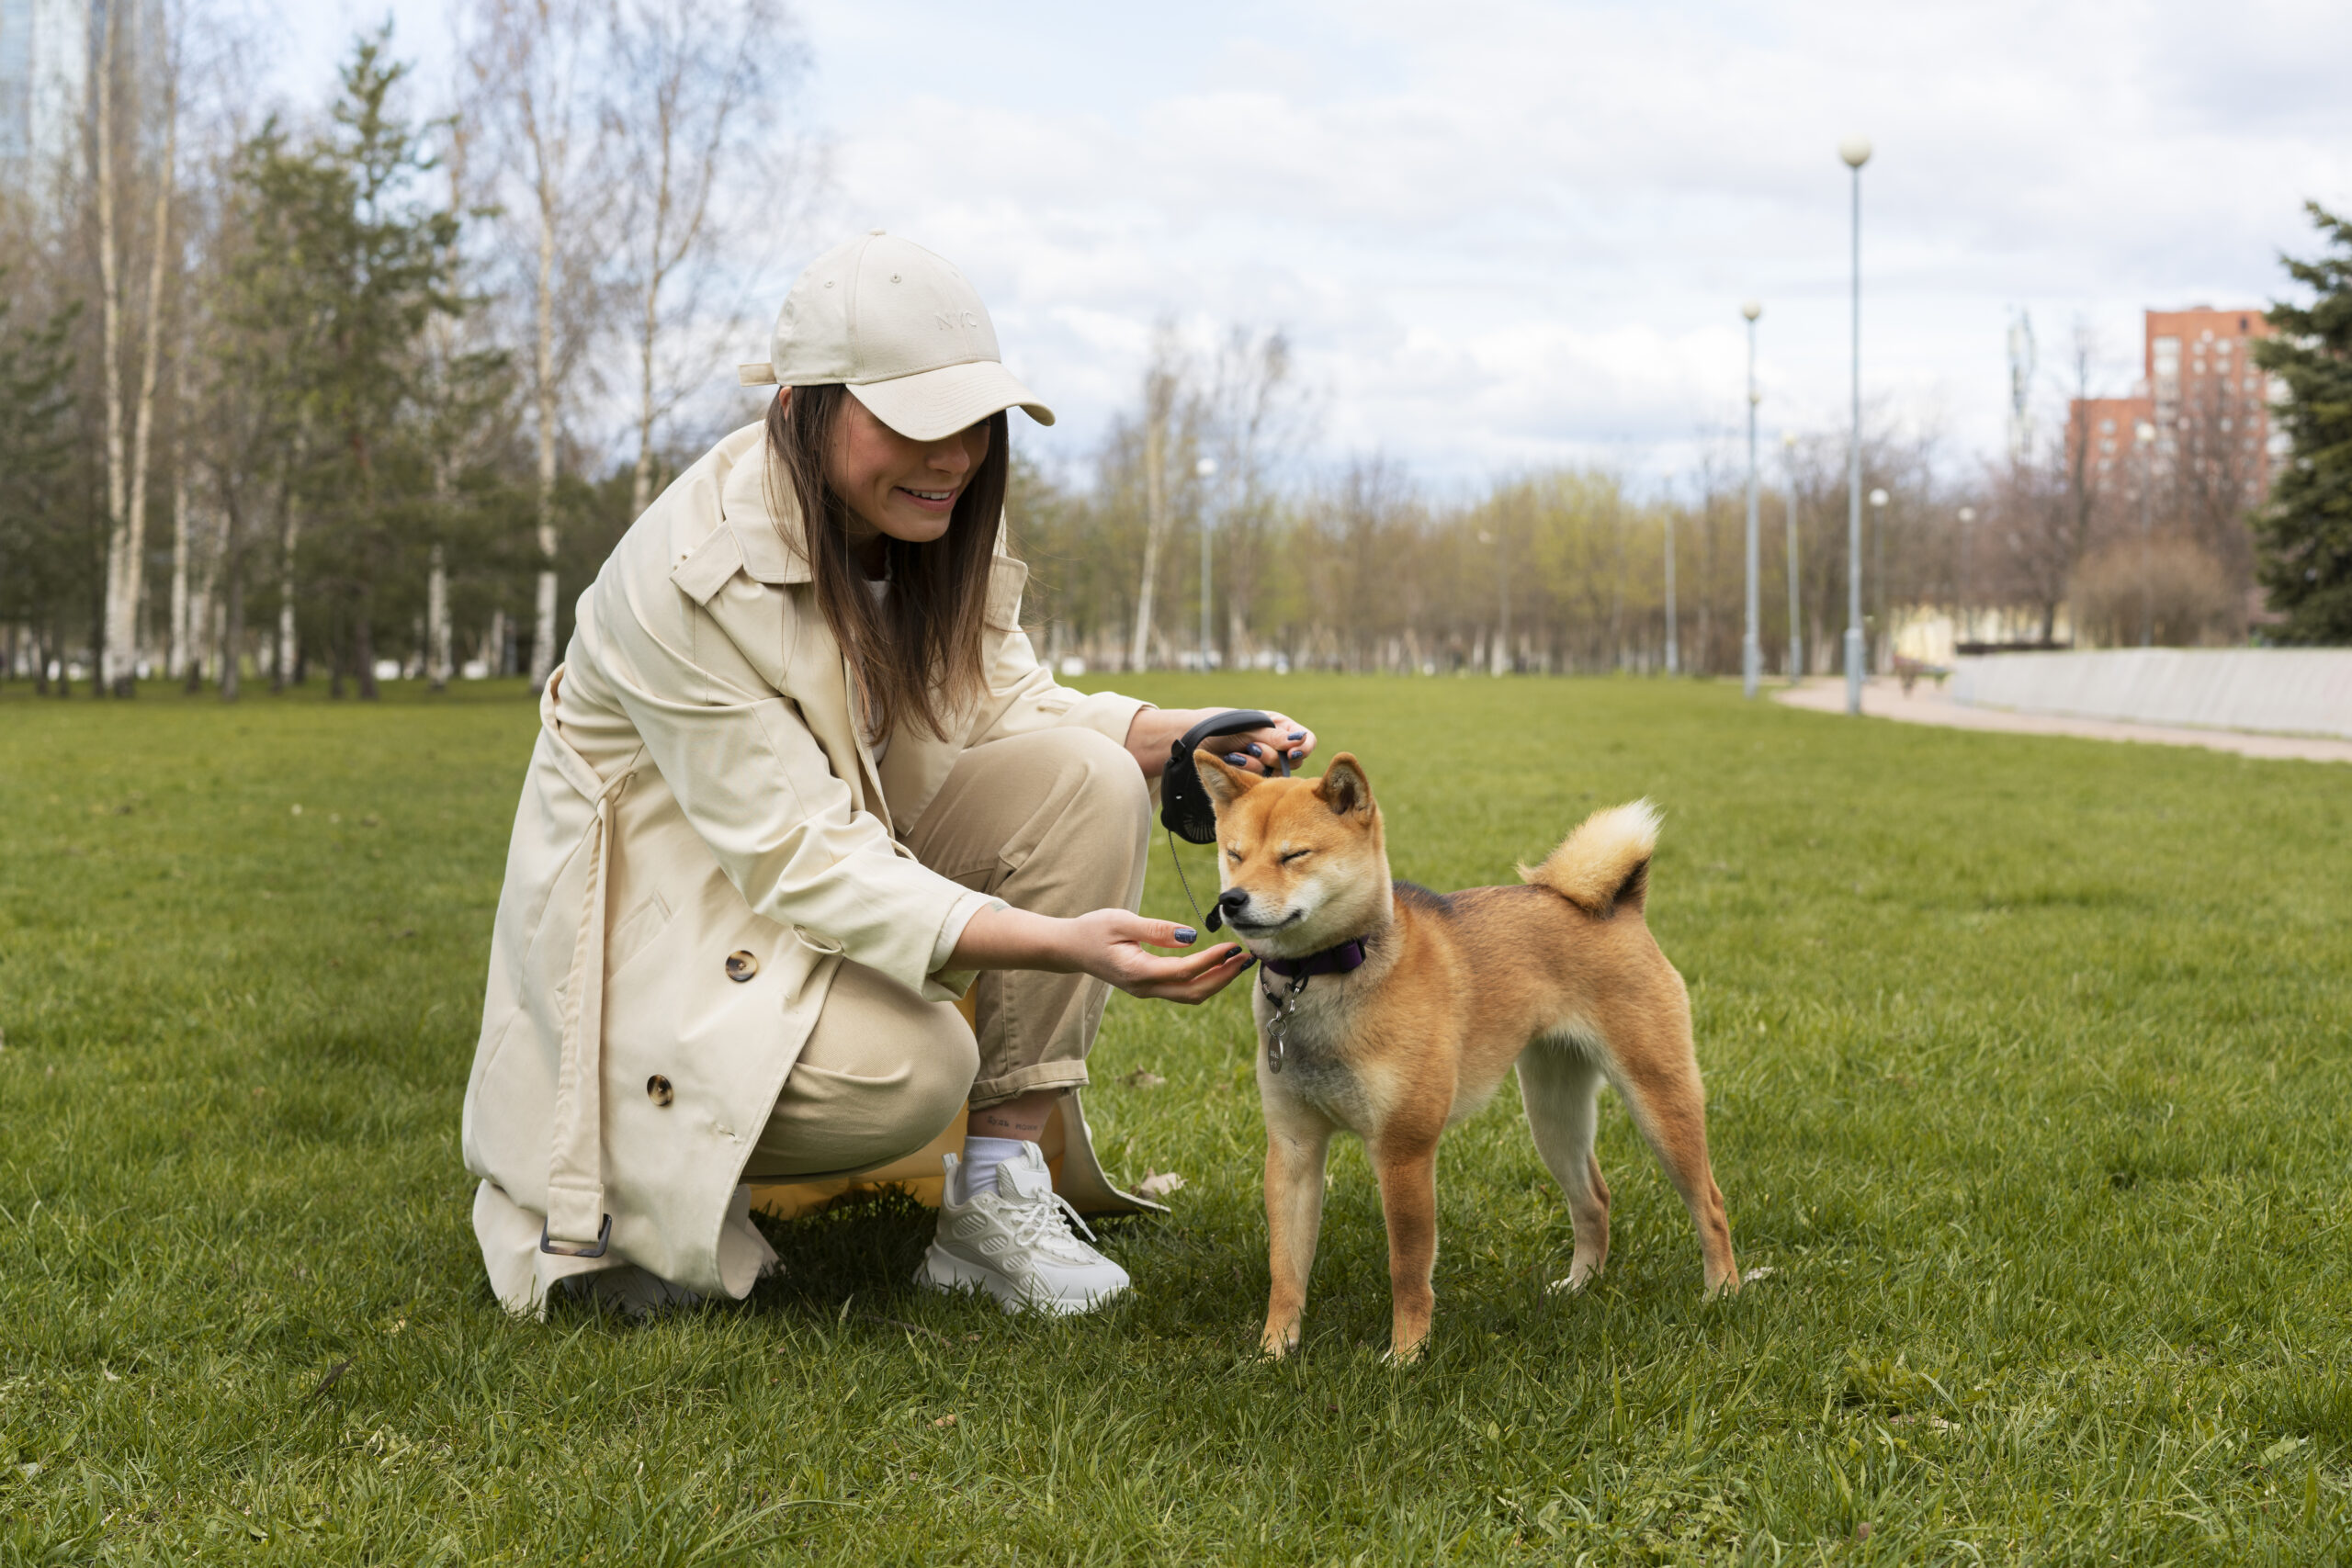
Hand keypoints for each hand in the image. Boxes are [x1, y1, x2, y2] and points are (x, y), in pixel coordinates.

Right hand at [1061, 909, 1255, 1001]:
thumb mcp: (1121, 921)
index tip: (1231, 946)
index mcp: (1138, 971)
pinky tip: (1217, 966)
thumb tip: (1191, 936)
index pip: (1184, 971)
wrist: (1069, 948)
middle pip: (1194, 992)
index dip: (1212, 960)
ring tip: (1238, 962)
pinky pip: (1182, 990)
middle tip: (1246, 958)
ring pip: (1190, 995)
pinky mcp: (1148, 987)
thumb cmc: (1093, 929)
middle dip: (1224, 977)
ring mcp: (1146, 991)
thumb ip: (1156, 929)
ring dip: (1217, 981)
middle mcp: (1144, 988)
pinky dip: (1204, 980)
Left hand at [1213, 709, 1314, 776]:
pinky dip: (1248, 771)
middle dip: (1273, 756)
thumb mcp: (1250, 728)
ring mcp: (1269, 763)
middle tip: (1253, 748)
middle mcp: (1279, 746)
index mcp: (1282, 727)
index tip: (1291, 753)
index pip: (1307, 739)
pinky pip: (1263, 780)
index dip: (1304, 747)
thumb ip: (1274, 737)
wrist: (1197, 740)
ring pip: (1280, 772)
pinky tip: (1235, 761)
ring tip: (1239, 754)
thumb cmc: (1224, 726)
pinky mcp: (1257, 777)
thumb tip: (1299, 741)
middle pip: (1295, 760)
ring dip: (1258, 763)